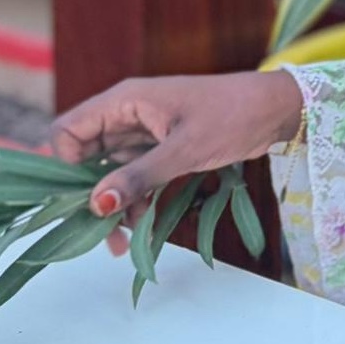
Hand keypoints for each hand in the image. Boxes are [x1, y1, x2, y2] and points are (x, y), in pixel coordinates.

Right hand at [46, 71, 303, 254]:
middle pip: (87, 157)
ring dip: (115, 205)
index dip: (65, 165)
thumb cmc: (234, 115)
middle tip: (99, 233)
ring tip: (122, 242)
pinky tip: (143, 229)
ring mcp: (145, 134)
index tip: (82, 199)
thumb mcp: (186, 149)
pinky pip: (137, 178)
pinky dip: (137, 201)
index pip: (68, 131)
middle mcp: (129, 115)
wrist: (278, 110)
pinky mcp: (164, 150)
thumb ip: (141, 176)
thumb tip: (97, 204)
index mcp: (126, 101)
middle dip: (91, 195)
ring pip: (113, 173)